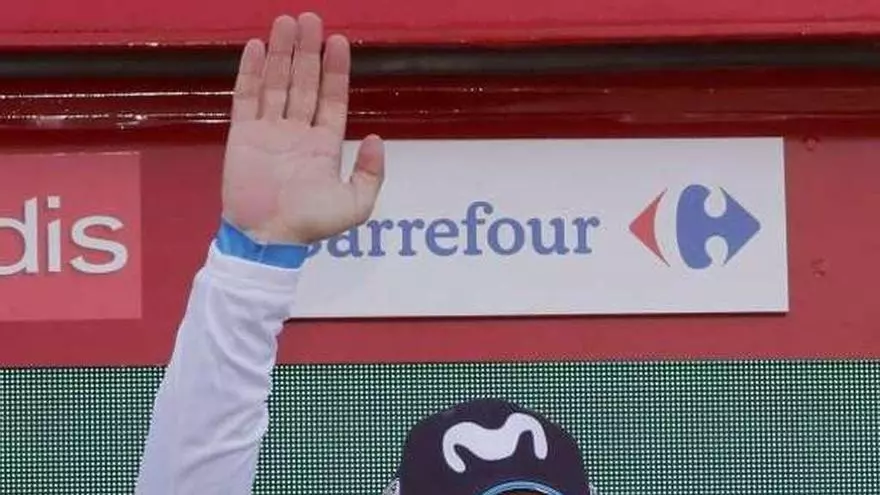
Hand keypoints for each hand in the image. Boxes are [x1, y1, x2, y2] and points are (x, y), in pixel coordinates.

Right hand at [221, 13, 384, 244]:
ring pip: (276, 84)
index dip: (335, 71)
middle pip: (304, 83)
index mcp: (323, 145)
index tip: (339, 42)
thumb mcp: (356, 206)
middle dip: (308, 52)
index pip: (332, 98)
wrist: (267, 239)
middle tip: (310, 19)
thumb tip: (376, 139)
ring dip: (282, 53)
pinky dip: (252, 72)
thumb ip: (371, 173)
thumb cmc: (310, 225)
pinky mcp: (243, 135)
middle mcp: (297, 132)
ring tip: (286, 22)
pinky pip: (246, 98)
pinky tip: (258, 47)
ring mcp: (269, 132)